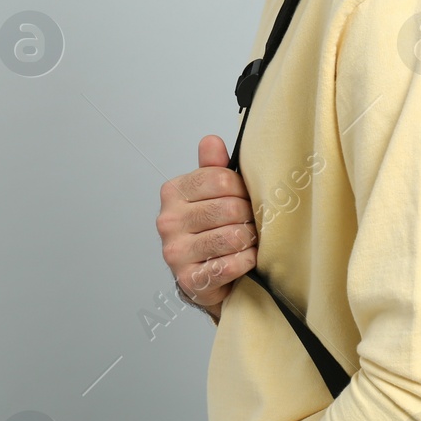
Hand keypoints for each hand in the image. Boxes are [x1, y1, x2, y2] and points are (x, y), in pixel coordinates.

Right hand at [157, 135, 257, 320]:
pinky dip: (245, 262)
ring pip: (232, 237)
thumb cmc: (211, 231)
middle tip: (251, 223)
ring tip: (249, 241)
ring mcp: (175, 252)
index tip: (245, 198)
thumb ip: (213, 168)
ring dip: (249, 240)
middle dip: (249, 216)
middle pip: (229, 208)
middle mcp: (168, 221)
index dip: (242, 189)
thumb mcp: (212, 194)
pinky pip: (230, 265)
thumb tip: (211, 141)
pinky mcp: (189, 280)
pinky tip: (244, 259)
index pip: (220, 178)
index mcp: (173, 193)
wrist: (206, 278)